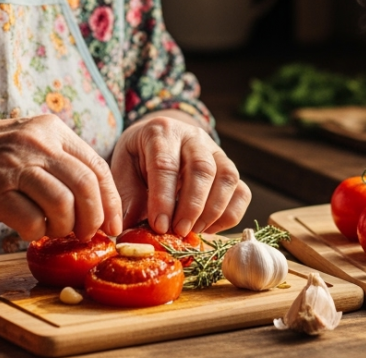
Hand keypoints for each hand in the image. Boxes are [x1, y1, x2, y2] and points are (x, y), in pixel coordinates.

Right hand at [0, 115, 122, 241]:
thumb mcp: (29, 143)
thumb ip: (60, 163)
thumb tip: (97, 204)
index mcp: (51, 129)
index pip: (97, 166)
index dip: (111, 201)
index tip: (113, 225)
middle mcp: (37, 142)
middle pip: (86, 185)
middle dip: (94, 218)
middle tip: (87, 235)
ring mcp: (14, 164)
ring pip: (63, 204)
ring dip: (65, 227)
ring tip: (55, 232)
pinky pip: (32, 220)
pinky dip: (37, 233)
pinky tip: (29, 231)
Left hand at [111, 113, 250, 235]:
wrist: (158, 139)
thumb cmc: (138, 157)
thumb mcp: (123, 169)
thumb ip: (127, 196)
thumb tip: (129, 227)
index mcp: (161, 132)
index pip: (166, 165)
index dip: (163, 199)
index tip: (160, 226)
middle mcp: (193, 137)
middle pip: (202, 169)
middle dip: (192, 206)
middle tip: (180, 232)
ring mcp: (217, 151)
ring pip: (227, 178)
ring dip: (213, 211)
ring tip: (193, 231)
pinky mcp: (229, 169)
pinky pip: (242, 192)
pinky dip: (229, 215)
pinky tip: (208, 228)